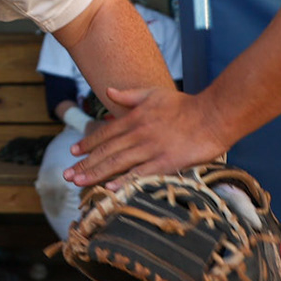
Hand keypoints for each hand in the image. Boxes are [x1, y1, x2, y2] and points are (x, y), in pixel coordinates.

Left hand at [64, 84, 230, 186]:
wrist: (213, 115)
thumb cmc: (184, 105)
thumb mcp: (153, 94)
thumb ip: (129, 95)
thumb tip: (108, 91)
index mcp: (134, 118)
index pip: (105, 133)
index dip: (88, 143)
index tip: (73, 152)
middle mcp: (138, 134)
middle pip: (106, 151)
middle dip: (85, 163)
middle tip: (67, 175)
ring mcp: (150, 149)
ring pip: (117, 163)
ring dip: (96, 173)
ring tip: (79, 182)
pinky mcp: (165, 163)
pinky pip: (141, 174)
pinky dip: (124, 181)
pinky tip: (110, 189)